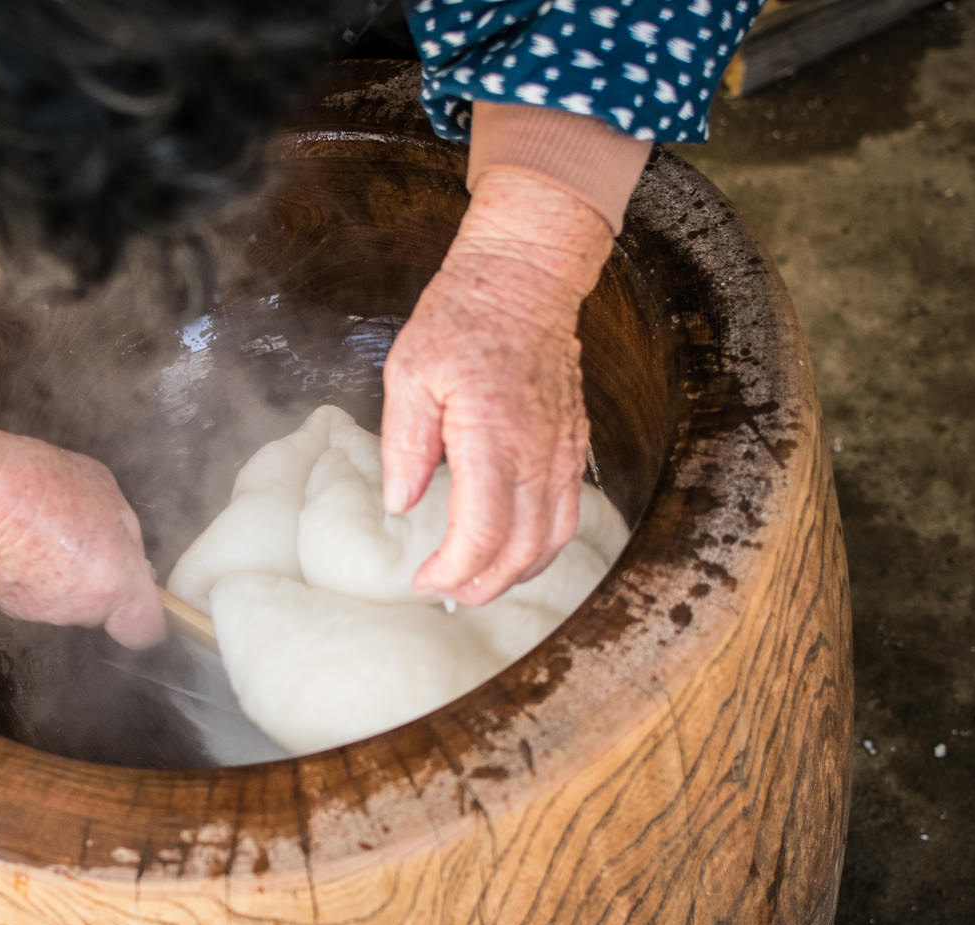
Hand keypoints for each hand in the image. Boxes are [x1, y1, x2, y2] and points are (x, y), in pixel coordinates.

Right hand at [0, 394, 165, 648]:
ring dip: (58, 573)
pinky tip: (12, 535)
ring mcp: (32, 612)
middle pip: (99, 609)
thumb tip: (128, 552)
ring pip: (60, 600)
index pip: (145, 631)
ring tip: (42, 527)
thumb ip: (124, 532)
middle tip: (84, 533)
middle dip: (98, 579)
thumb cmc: (34, 484)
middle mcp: (74, 610)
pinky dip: (23, 571)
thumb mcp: (105, 490)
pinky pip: (24, 590)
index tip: (140, 588)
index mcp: (112, 585)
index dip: (146, 613)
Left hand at [380, 170, 615, 605]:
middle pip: (521, 550)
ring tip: (475, 584)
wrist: (525, 280)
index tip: (423, 579)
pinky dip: (541, 549)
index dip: (453, 570)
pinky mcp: (573, 447)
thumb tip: (401, 504)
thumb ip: (405, 446)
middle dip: (481, 585)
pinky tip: (512, 554)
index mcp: (493, 437)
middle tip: (443, 592)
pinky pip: (566, 515)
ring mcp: (562, 452)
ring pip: (552, 540)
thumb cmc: (462, 320)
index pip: (482, 532)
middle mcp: (537, 453)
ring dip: (514, 574)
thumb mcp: (410, 373)